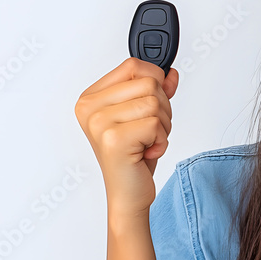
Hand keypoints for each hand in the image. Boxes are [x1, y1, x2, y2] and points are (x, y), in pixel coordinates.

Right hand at [74, 57, 178, 216]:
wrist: (128, 194)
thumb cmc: (133, 157)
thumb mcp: (146, 117)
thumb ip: (157, 92)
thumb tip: (170, 73)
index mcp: (91, 97)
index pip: (133, 65)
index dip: (155, 81)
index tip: (152, 104)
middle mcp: (89, 107)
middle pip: (149, 82)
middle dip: (163, 109)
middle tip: (149, 131)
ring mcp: (98, 123)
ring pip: (155, 103)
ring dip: (163, 126)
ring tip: (146, 142)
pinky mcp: (113, 139)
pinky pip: (155, 124)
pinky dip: (161, 141)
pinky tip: (146, 152)